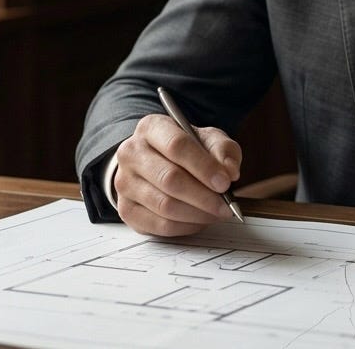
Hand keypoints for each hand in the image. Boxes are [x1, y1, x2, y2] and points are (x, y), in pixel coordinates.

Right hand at [114, 114, 241, 236]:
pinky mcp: (126, 210)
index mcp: (152, 127)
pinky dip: (186, 226)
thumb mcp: (207, 138)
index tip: (225, 182)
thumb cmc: (185, 149)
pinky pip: (159, 225)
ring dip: (197, 213)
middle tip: (226, 204)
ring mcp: (125, 183)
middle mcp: (132, 153)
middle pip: (169, 179)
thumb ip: (223, 150)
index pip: (177, 146)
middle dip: (203, 196)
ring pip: (164, 205)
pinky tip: (200, 220)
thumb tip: (229, 171)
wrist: (156, 160)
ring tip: (216, 212)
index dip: (204, 166)